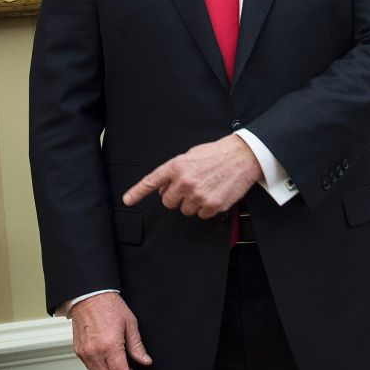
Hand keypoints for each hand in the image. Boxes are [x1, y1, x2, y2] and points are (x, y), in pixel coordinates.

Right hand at [70, 292, 151, 369]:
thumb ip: (137, 346)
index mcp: (110, 346)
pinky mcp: (78, 350)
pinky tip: (109, 366)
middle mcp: (95, 352)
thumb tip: (145, 361)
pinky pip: (90, 369)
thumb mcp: (130, 323)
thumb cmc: (108, 305)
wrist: (88, 294)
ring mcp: (85, 352)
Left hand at [122, 134, 261, 218]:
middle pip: (168, 202)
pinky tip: (212, 194)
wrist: (241, 157)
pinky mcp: (212, 205)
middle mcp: (185, 182)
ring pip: (185, 210)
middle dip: (175, 197)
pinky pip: (201, 215)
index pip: (151, 181)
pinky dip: (205, 208)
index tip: (128, 200)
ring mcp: (198, 195)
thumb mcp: (189, 156)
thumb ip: (174, 171)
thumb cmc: (216, 154)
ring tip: (203, 188)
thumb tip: (163, 187)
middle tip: (187, 188)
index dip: (137, 192)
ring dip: (191, 203)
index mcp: (176, 167)